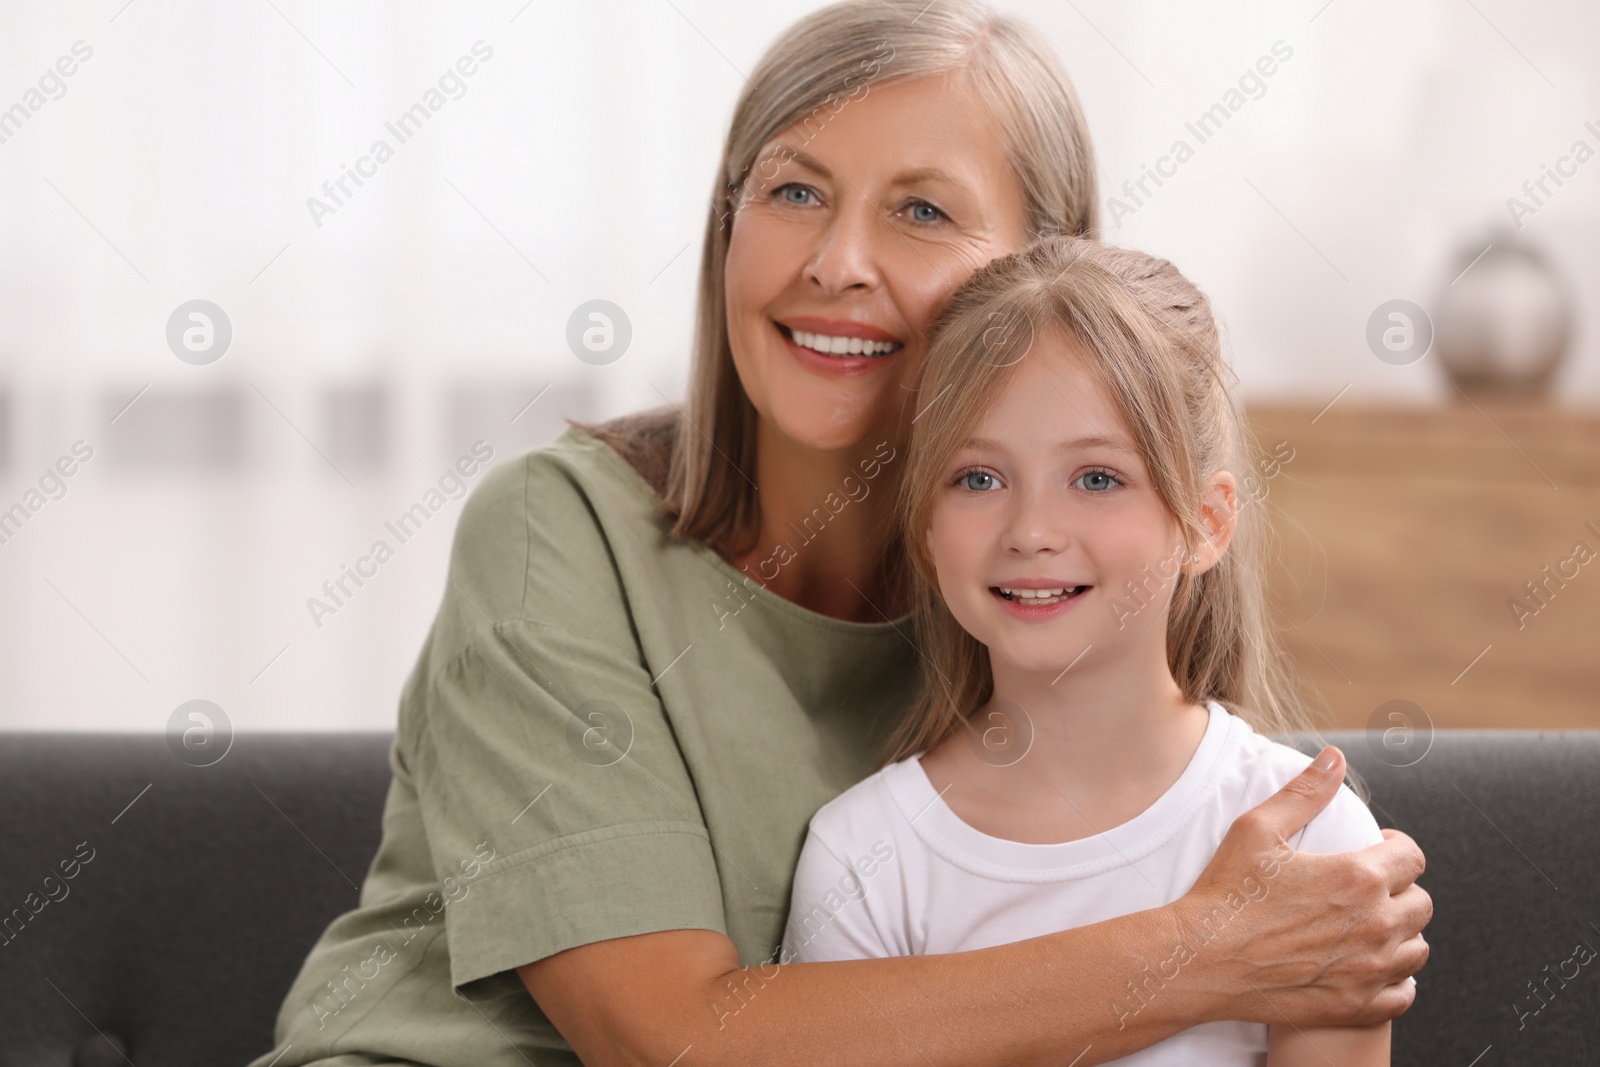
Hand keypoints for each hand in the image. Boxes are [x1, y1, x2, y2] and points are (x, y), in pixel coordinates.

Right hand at [1174, 745, 1429, 1027]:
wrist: (1201, 959)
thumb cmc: (1226, 892)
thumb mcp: (1258, 829)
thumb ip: (1304, 792)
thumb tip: (1335, 758)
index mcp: (1357, 877)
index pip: (1412, 857)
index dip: (1396, 848)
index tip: (1377, 849)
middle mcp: (1374, 925)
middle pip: (1422, 903)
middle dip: (1400, 890)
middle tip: (1369, 890)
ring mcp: (1368, 970)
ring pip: (1417, 949)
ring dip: (1401, 934)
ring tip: (1369, 926)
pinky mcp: (1355, 1005)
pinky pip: (1403, 995)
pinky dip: (1394, 980)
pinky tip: (1368, 966)